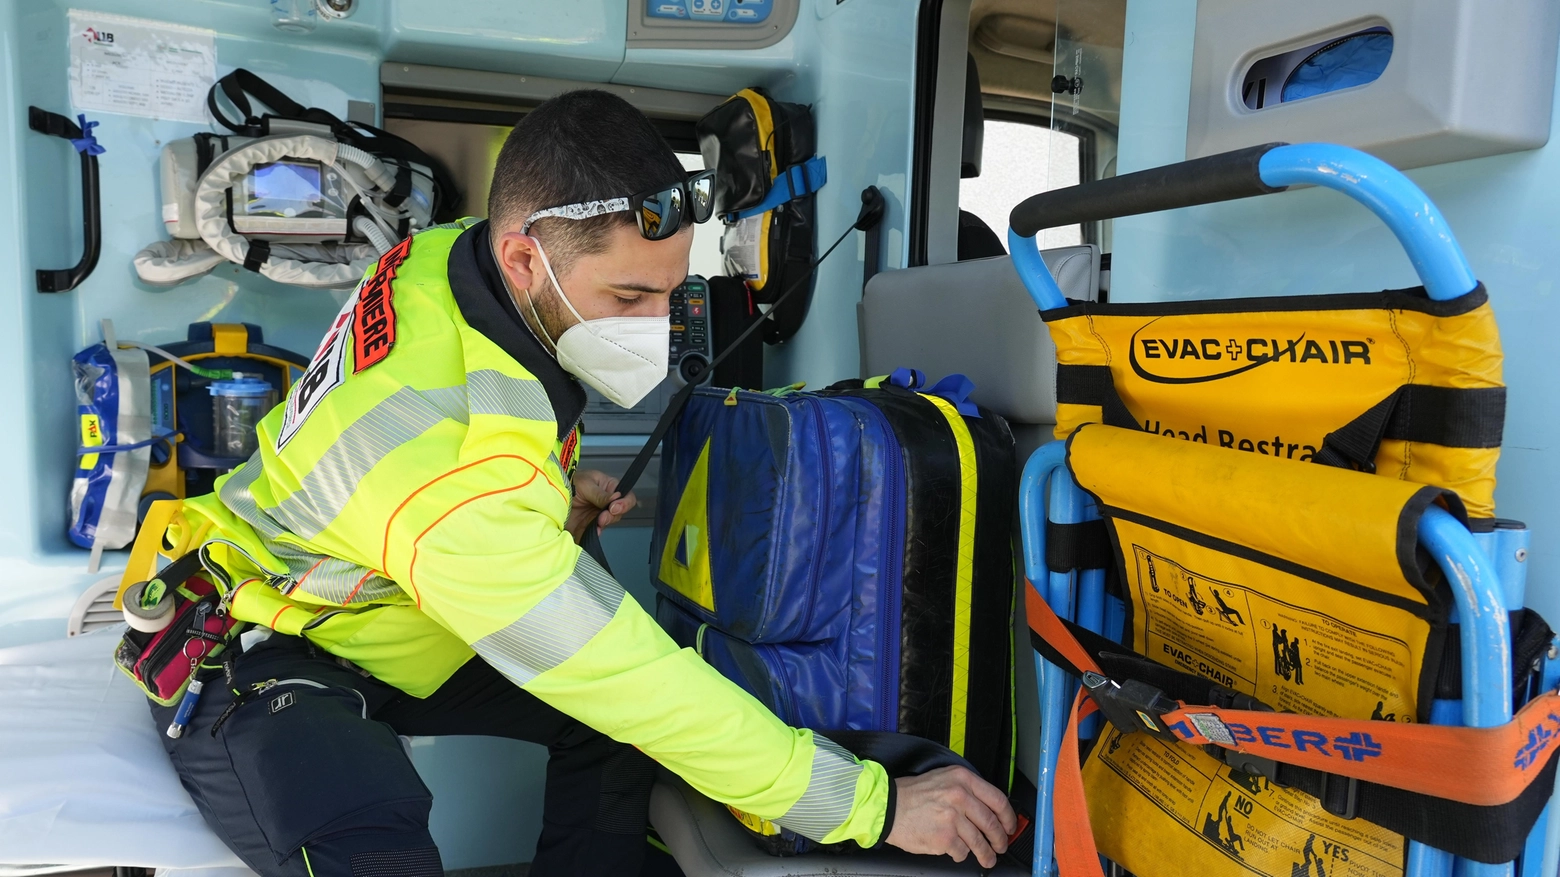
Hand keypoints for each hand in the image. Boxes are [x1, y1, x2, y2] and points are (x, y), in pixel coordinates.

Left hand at [567, 469, 636, 542]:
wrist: (549, 494)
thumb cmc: (568, 481)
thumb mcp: (586, 484)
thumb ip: (601, 494)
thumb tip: (616, 498)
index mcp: (608, 487)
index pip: (626, 496)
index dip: (624, 503)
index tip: (614, 508)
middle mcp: (605, 502)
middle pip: (619, 512)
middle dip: (612, 515)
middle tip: (603, 517)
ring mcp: (596, 514)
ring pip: (608, 522)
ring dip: (604, 524)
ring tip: (598, 523)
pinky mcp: (586, 525)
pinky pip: (594, 532)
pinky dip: (595, 534)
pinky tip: (594, 532)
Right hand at [884, 765, 1017, 868]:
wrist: (888, 807)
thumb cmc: (912, 794)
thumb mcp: (943, 778)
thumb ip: (966, 790)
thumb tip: (988, 809)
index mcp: (962, 779)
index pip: (997, 799)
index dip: (1008, 817)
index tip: (1010, 826)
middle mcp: (960, 796)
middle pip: (991, 823)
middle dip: (1000, 839)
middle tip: (1001, 845)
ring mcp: (952, 818)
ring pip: (980, 842)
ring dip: (986, 853)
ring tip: (987, 858)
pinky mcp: (944, 838)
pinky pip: (961, 851)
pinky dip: (961, 855)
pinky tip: (957, 852)